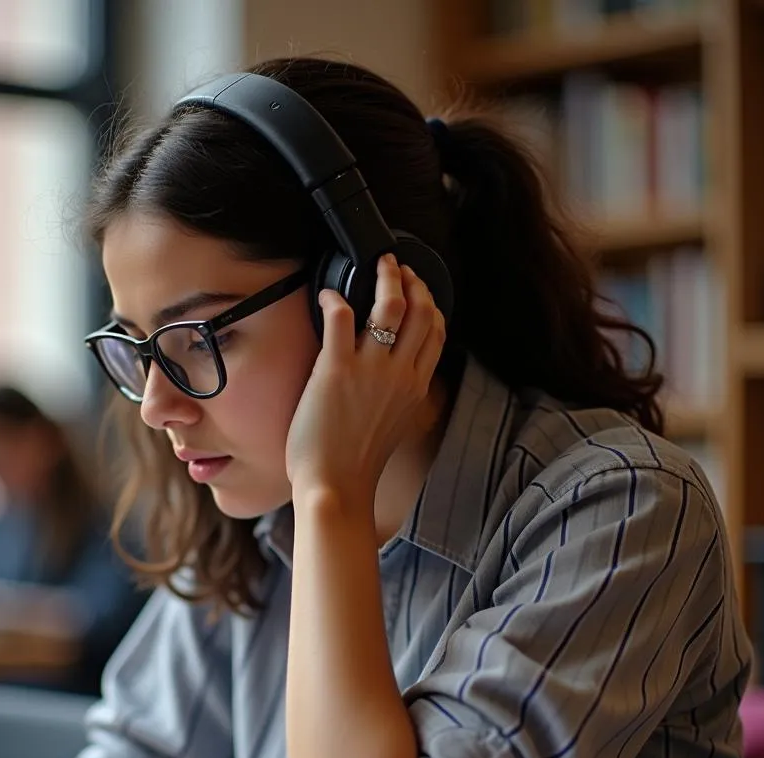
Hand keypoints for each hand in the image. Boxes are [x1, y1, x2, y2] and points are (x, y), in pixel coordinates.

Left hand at [285, 253, 445, 505]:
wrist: (336, 487)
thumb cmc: (357, 465)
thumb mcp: (396, 426)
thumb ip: (401, 397)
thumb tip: (398, 380)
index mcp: (415, 387)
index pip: (435, 331)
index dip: (429, 302)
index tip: (418, 288)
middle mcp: (399, 373)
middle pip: (419, 310)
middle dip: (410, 280)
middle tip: (395, 266)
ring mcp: (370, 370)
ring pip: (388, 305)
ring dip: (383, 277)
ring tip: (374, 265)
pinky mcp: (335, 370)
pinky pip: (341, 318)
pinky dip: (335, 298)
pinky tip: (328, 295)